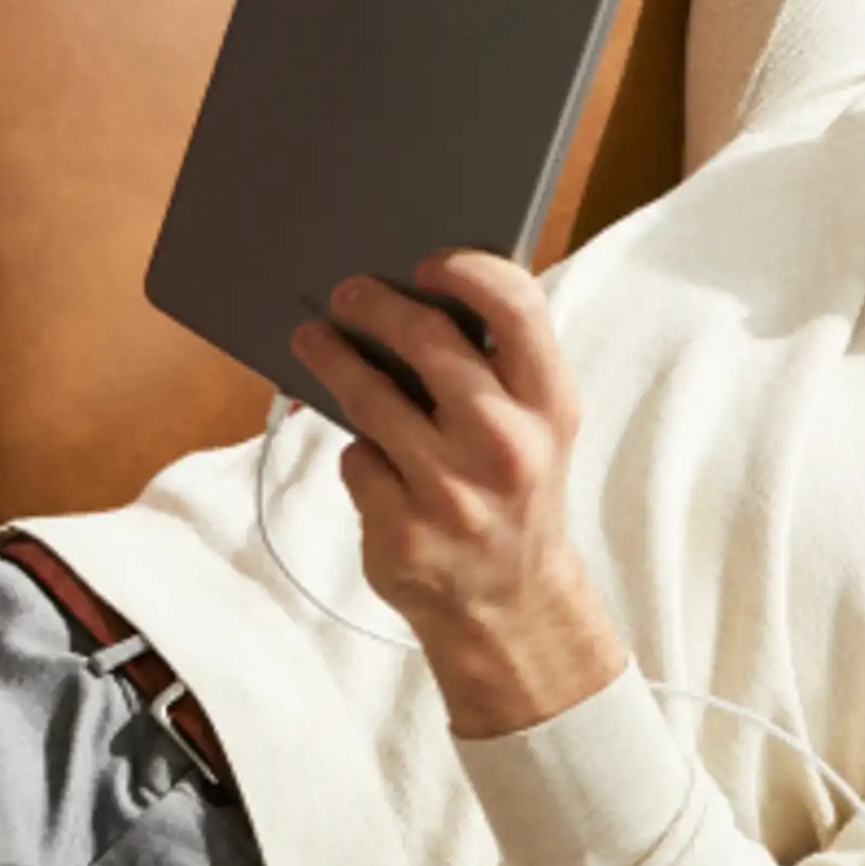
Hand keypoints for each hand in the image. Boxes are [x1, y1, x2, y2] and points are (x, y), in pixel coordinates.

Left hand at [289, 250, 628, 734]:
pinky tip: (372, 458)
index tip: (427, 262)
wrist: (510, 604)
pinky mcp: (403, 532)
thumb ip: (498, 367)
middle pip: (427, 341)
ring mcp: (453, 494)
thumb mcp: (535, 427)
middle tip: (346, 292)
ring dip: (333, 361)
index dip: (468, 270)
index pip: (517, 308)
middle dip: (374, 305)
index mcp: (551, 405)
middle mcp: (508, 446)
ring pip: (371, 399)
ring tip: (313, 340)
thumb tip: (416, 291)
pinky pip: (358, 461)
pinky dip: (359, 454)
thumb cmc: (514, 491)